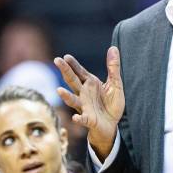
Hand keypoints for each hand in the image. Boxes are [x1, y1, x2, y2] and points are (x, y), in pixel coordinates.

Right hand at [55, 46, 124, 160]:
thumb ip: (113, 67)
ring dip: (66, 96)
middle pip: (72, 81)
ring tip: (59, 90)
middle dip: (65, 71)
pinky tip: (75, 118)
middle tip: (56, 60)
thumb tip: (113, 47)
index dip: (73, 64)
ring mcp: (84, 106)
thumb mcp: (116, 83)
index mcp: (90, 84)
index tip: (66, 57)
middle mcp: (84, 94)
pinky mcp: (89, 119)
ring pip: (73, 100)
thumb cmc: (111, 103)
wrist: (112, 124)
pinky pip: (83, 119)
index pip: (80, 72)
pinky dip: (79, 119)